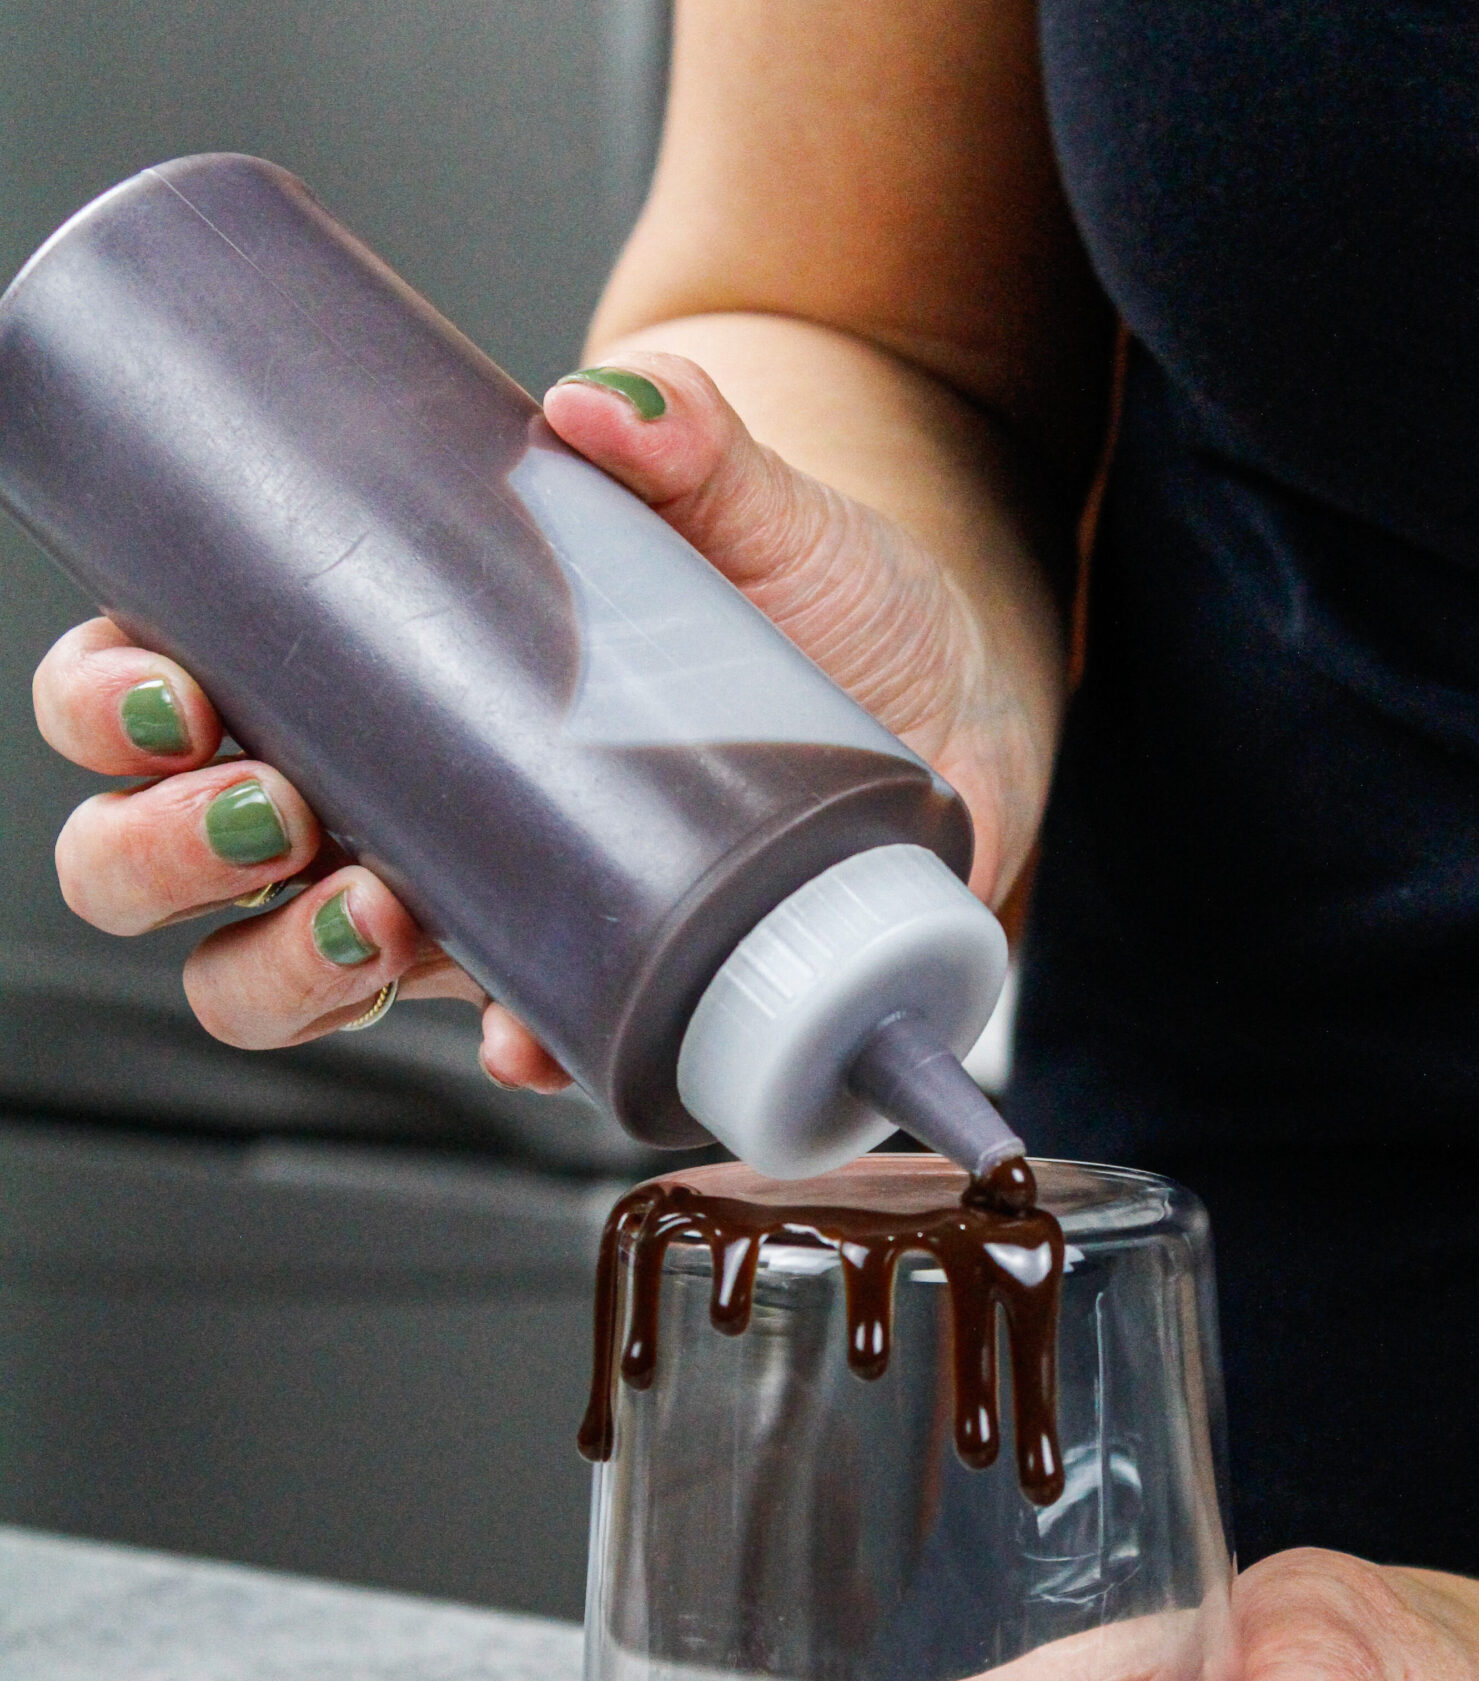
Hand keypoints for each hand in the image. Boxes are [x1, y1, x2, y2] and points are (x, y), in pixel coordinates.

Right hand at [33, 342, 1028, 1082]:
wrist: (939, 688)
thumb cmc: (807, 586)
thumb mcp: (745, 498)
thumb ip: (686, 434)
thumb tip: (606, 405)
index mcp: (351, 658)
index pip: (155, 692)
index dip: (112, 706)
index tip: (178, 689)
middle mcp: (374, 792)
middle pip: (166, 858)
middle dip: (162, 851)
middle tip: (272, 810)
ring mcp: (463, 896)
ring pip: (275, 980)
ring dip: (285, 970)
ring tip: (378, 914)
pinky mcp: (576, 974)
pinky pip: (494, 1043)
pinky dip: (504, 1048)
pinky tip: (528, 1030)